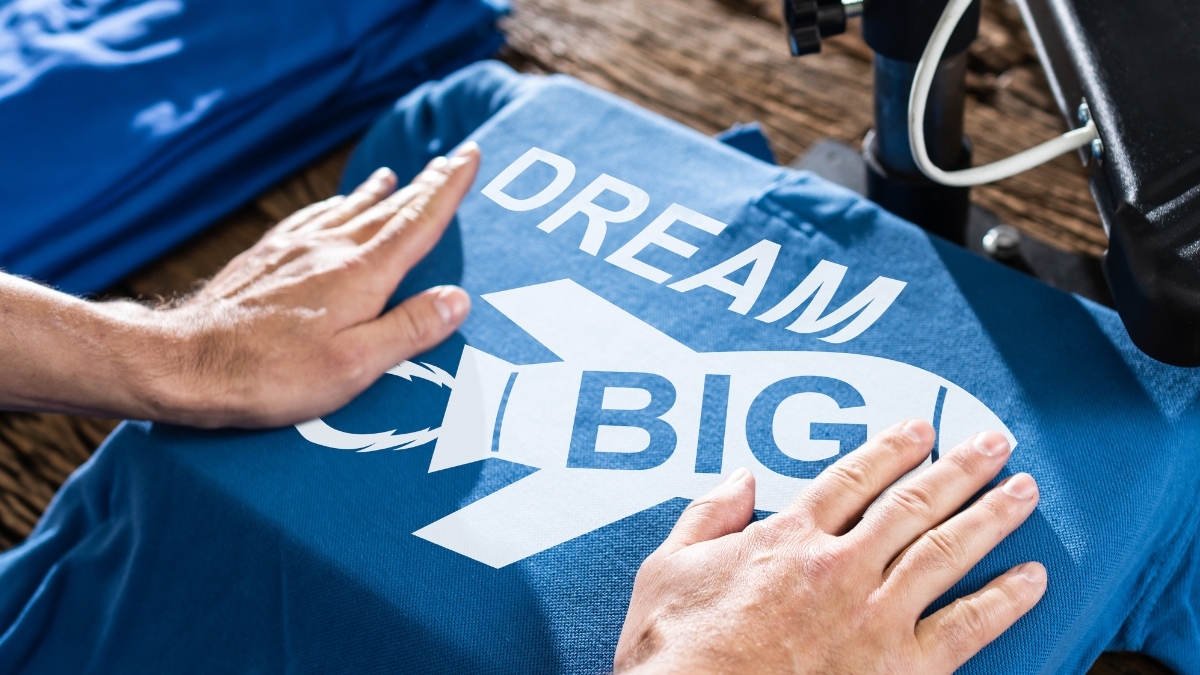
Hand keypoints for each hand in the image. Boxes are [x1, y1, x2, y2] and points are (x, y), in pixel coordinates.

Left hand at [149, 145, 480, 426]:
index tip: (468, 157)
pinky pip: (310, 219)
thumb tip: (457, 299)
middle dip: (422, 184)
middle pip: (387, 208)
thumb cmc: (271, 374)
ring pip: (348, 209)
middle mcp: (329, 250)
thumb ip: (409, 329)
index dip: (448, 189)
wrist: (184, 364)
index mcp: (360, 274)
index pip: (416, 222)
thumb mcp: (355, 365)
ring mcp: (293, 250)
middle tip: (448, 160)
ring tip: (393, 176)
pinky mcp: (265, 259)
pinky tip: (332, 206)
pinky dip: (333, 206)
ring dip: (378, 192)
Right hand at [615, 421, 1045, 674]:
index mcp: (787, 538)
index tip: (921, 431)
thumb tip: (739, 479)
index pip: (852, 479)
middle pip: (911, 503)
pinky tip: (1033, 579)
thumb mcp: (668, 568)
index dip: (891, 449)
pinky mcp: (901, 667)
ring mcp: (875, 615)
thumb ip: (707, 515)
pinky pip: (966, 625)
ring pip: (946, 550)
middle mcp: (840, 566)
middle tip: (994, 443)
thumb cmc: (678, 652)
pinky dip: (1004, 599)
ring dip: (990, 516)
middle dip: (959, 469)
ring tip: (1024, 490)